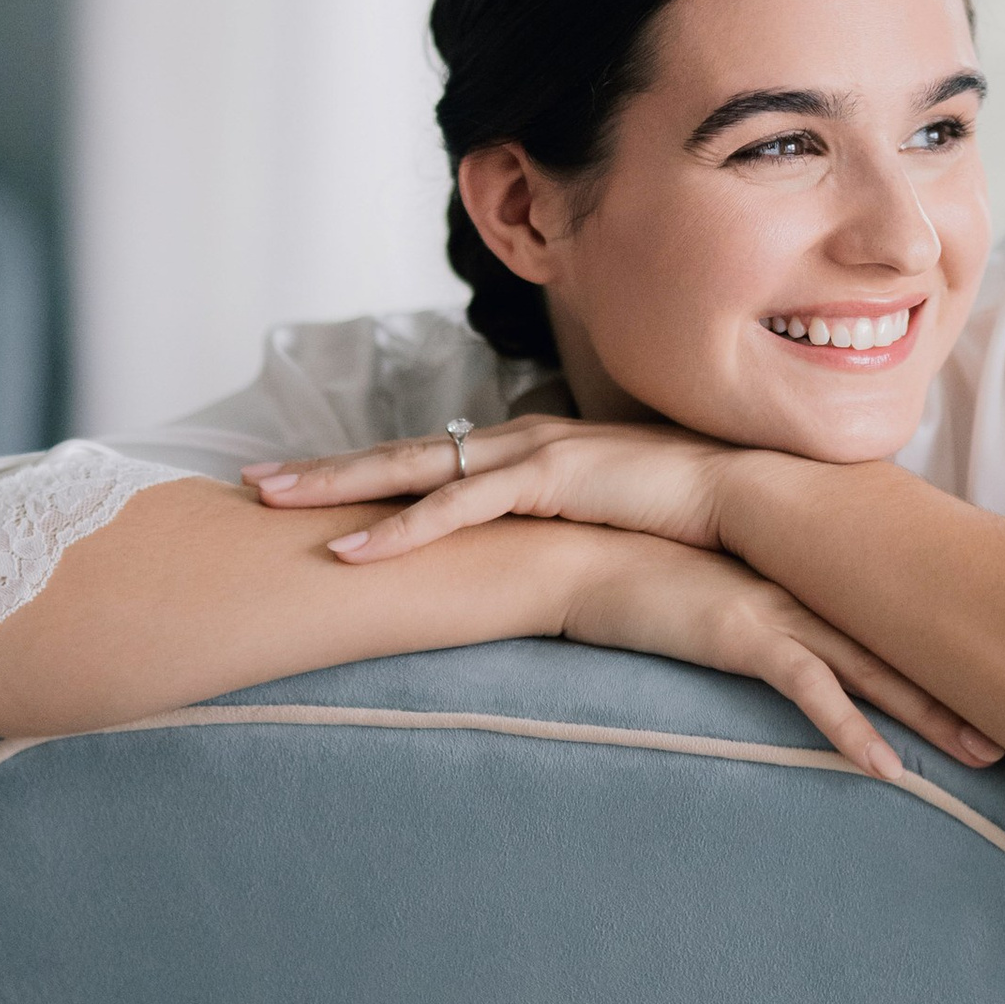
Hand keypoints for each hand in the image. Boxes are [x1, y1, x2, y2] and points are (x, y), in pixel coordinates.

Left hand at [245, 414, 731, 555]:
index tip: (308, 486)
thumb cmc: (686, 515)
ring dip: (338, 488)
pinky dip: (400, 529)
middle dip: (323, 468)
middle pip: (401, 455)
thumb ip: (563, 530)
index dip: (367, 473)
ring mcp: (531, 453)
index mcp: (529, 451)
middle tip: (253, 481)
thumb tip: (534, 563)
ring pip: (413, 471)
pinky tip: (351, 550)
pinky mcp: (549, 478)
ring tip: (273, 503)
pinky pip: (457, 508)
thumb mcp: (607, 520)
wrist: (750, 496)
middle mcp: (520, 441)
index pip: (431, 461)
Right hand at [557, 530, 1001, 781]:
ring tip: (985, 754)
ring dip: (931, 717)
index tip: (997, 671)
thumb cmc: (639, 573)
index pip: (891, 615)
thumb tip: (781, 633)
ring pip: (875, 670)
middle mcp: (805, 590)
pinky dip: (851, 733)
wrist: (581, 550)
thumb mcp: (715, 592)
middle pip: (905, 642)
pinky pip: (810, 693)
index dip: (946, 644)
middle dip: (965, 685)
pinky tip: (885, 771)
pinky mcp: (744, 636)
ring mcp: (779, 611)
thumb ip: (756, 607)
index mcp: (804, 578)